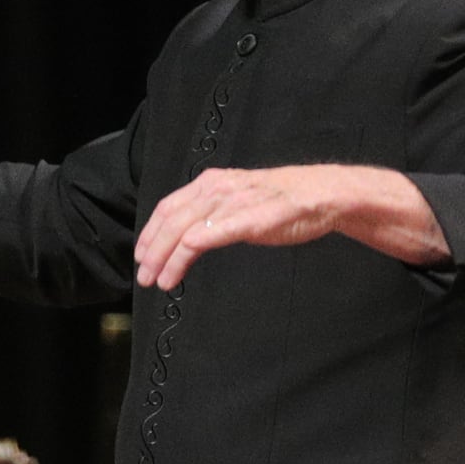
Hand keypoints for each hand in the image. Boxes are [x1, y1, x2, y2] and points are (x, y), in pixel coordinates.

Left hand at [132, 164, 444, 291]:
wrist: (323, 194)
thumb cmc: (283, 202)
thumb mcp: (241, 199)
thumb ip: (215, 210)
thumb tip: (191, 234)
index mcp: (212, 182)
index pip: (169, 206)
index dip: (150, 232)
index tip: (141, 255)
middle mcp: (217, 188)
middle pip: (171, 219)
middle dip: (151, 250)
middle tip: (143, 275)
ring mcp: (231, 202)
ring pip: (182, 230)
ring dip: (164, 258)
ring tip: (156, 281)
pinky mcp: (246, 219)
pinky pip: (205, 236)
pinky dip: (183, 258)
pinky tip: (176, 273)